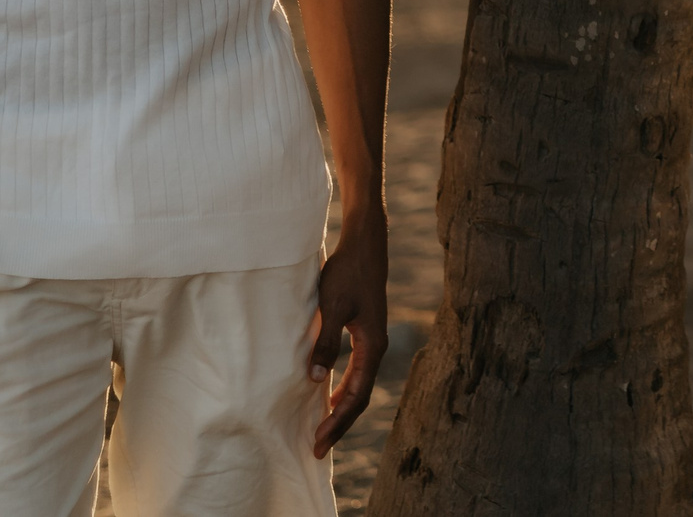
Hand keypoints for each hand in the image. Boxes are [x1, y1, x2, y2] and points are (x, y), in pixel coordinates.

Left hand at [307, 217, 388, 457]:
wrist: (365, 244)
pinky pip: (356, 371)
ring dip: (341, 408)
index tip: (318, 443)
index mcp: (373, 347)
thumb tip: (316, 380)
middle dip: (339, 424)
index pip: (356, 397)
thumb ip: (325, 343)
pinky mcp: (365, 332)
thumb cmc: (348, 273)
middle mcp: (376, 348)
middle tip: (316, 448)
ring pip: (359, 385)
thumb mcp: (332, 307)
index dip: (337, 423)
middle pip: (360, 397)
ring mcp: (372, 340)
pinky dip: (343, 388)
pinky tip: (329, 394)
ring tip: (323, 429)